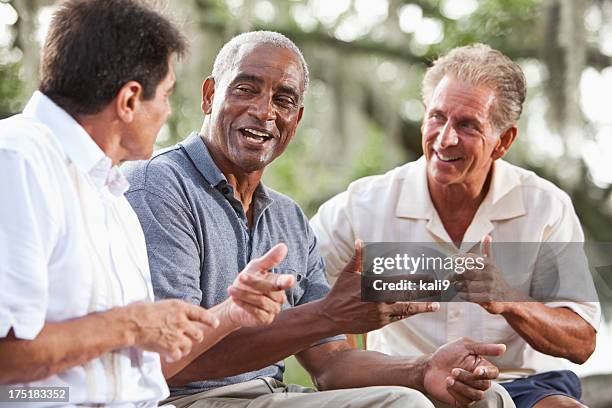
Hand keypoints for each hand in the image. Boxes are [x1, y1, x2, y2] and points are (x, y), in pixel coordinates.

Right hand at [125, 299, 219, 362]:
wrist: (131, 323)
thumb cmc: (141, 312)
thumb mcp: (163, 305)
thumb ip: (175, 312)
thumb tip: (179, 316)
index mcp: (180, 307)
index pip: (201, 314)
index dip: (210, 320)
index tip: (215, 324)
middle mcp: (181, 320)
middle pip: (198, 333)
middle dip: (195, 338)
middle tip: (189, 340)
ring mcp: (176, 334)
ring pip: (189, 346)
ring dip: (184, 349)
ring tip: (175, 349)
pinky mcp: (170, 346)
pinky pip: (178, 355)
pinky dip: (174, 357)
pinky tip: (168, 356)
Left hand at [227, 243, 294, 326]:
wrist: (233, 303)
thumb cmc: (246, 283)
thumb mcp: (256, 267)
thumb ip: (269, 259)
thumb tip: (283, 246)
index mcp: (279, 283)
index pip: (285, 282)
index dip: (287, 281)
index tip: (289, 280)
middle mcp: (280, 297)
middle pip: (269, 289)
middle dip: (253, 283)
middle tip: (240, 277)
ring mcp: (274, 310)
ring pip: (261, 301)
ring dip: (244, 294)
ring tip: (231, 289)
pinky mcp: (265, 320)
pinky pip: (256, 311)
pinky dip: (244, 304)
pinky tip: (234, 299)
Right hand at [322, 240, 439, 333]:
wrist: (331, 316)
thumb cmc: (339, 292)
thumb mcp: (347, 273)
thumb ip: (358, 257)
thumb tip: (360, 241)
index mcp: (374, 284)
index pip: (400, 280)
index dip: (417, 278)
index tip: (429, 276)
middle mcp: (379, 299)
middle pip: (407, 294)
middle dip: (424, 291)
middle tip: (439, 287)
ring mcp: (380, 313)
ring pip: (406, 309)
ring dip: (422, 306)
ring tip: (436, 305)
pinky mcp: (379, 323)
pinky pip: (398, 318)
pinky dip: (409, 314)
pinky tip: (417, 311)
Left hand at [423, 337, 505, 406]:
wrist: (429, 367)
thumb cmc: (446, 354)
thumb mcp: (464, 345)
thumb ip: (483, 347)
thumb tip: (503, 348)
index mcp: (481, 367)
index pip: (494, 373)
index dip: (487, 373)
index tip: (477, 370)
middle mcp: (478, 380)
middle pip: (484, 385)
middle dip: (468, 378)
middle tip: (453, 370)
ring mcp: (470, 391)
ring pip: (477, 395)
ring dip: (462, 386)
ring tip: (449, 378)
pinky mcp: (462, 400)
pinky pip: (466, 402)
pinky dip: (456, 392)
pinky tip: (447, 384)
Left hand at [451, 235, 518, 313]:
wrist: (508, 296)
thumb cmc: (495, 277)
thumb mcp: (492, 263)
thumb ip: (487, 250)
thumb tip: (487, 235)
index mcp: (489, 263)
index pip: (471, 258)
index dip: (459, 258)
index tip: (450, 259)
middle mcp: (490, 274)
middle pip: (465, 272)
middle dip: (453, 274)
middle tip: (446, 278)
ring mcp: (489, 287)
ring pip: (465, 285)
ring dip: (457, 285)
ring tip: (455, 285)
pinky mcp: (488, 298)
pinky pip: (469, 296)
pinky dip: (462, 294)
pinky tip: (461, 293)